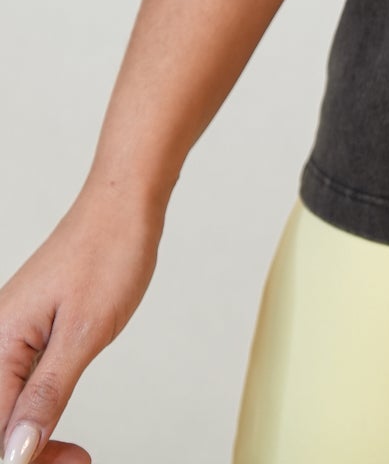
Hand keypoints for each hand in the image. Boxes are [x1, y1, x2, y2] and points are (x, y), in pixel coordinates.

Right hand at [0, 176, 164, 462]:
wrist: (125, 202)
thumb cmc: (109, 251)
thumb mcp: (84, 332)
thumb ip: (46, 395)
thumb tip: (15, 453)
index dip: (23, 459)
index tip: (68, 463)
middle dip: (27, 454)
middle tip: (77, 458)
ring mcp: (9, 336)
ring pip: (6, 410)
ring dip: (32, 440)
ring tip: (75, 453)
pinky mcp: (26, 333)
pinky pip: (17, 388)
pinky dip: (37, 414)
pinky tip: (59, 425)